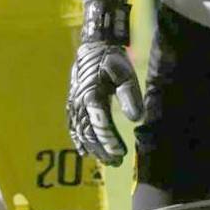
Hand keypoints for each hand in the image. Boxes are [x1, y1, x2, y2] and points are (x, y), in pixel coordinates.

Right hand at [66, 41, 143, 165]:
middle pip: (90, 133)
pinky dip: (78, 140)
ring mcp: (74, 105)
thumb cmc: (112, 60)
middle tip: (117, 162)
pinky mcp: (72, 104)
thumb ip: (130, 96)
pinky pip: (73, 126)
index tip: (121, 153)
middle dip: (103, 149)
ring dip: (93, 148)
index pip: (100, 124)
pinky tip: (84, 152)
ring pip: (81, 133)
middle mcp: (80, 103)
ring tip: (107, 161)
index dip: (110, 141)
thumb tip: (136, 119)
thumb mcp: (125, 74)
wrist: (93, 48)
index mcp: (92, 95)